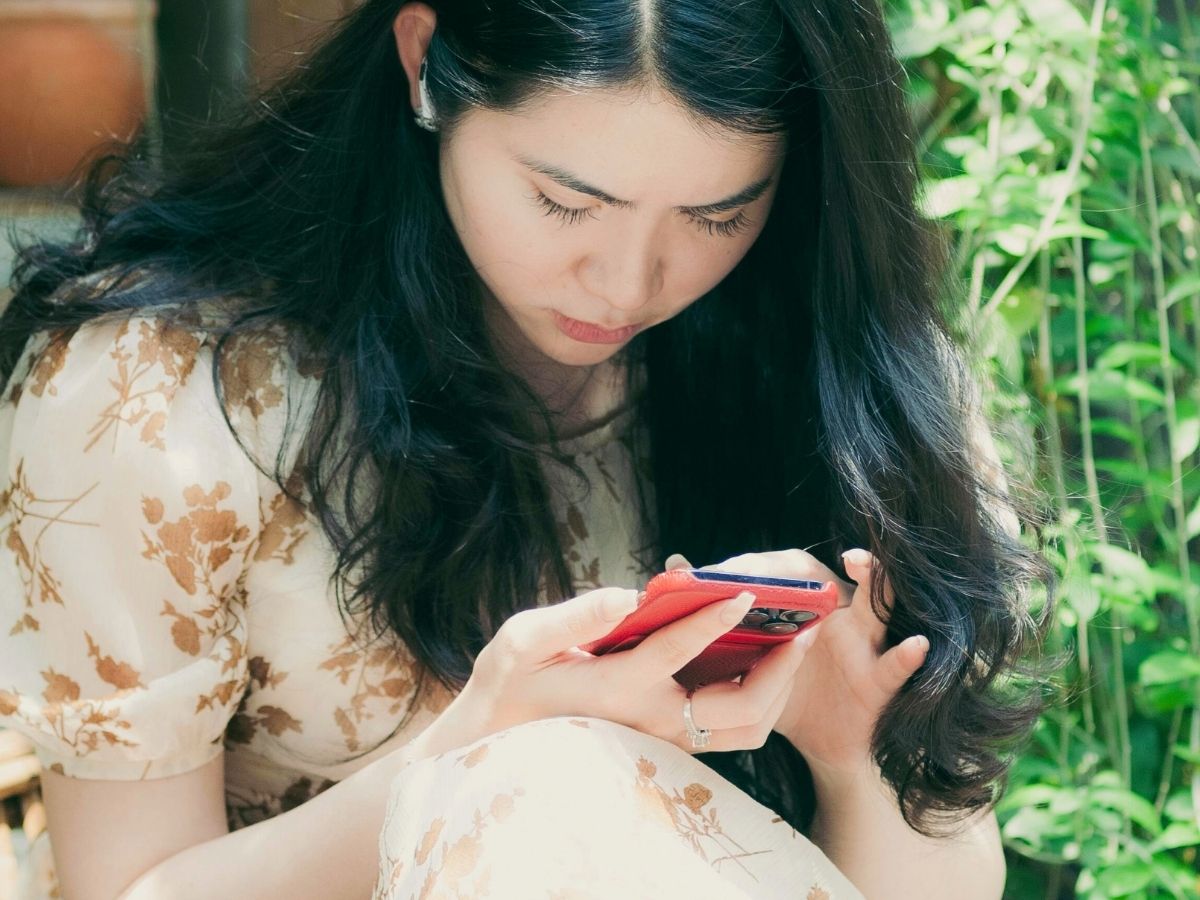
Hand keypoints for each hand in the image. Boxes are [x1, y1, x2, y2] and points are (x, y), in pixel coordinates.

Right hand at [416, 581, 811, 757]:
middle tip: (801, 627)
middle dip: (781, 668)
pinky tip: (765, 663)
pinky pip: (731, 731)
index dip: (714, 619)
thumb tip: (627, 594)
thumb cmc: (510, 683)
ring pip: (745, 730)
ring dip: (779, 690)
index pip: (677, 650)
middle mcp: (652, 719)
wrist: (499, 740)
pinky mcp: (670, 740)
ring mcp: (665, 736)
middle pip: (740, 708)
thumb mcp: (523, 641)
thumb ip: (574, 618)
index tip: (745, 592)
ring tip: (792, 646)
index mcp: (619, 687)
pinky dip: (760, 700)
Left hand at [677, 548, 927, 778]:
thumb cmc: (781, 686)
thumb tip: (674, 567)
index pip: (778, 573)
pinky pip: (897, 664)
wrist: (823, 742)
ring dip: (874, 583)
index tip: (719, 574)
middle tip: (782, 563)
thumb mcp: (747, 651)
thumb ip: (716, 610)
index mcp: (800, 604)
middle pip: (825, 582)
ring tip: (861, 562)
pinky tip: (914, 643)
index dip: (750, 570)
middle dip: (808, 567)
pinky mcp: (881, 677)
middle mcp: (835, 614)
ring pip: (874, 607)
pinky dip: (908, 654)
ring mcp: (862, 642)